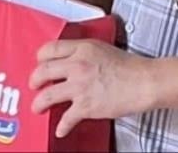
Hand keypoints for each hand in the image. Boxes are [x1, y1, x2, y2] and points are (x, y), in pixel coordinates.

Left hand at [29, 39, 154, 136]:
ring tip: (37, 107)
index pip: (49, 49)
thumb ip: (82, 51)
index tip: (39, 63)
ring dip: (39, 103)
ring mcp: (80, 86)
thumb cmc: (129, 66)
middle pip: (43, 71)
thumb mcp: (100, 48)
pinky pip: (67, 118)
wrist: (144, 81)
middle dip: (34, 79)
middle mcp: (77, 66)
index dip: (40, 57)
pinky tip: (60, 129)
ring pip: (48, 95)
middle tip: (33, 84)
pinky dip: (62, 126)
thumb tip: (69, 58)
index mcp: (81, 49)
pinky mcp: (86, 106)